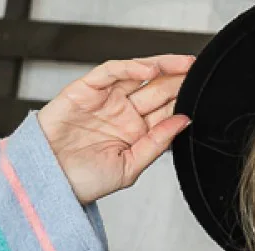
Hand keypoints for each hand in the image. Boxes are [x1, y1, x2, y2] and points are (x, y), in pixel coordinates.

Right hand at [36, 54, 194, 205]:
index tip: (203, 94)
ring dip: (161, 67)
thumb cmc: (85, 181)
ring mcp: (106, 99)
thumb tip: (183, 121)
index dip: (182, 100)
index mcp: (135, 134)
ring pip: (137, 74)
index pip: (164, 112)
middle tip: (197, 72)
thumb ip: (157, 144)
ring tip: (182, 66)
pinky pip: (111, 71)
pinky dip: (129, 67)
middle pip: (156, 90)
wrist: (51, 182)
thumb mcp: (130, 167)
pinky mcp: (86, 88)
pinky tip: (148, 69)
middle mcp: (122, 113)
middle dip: (177, 80)